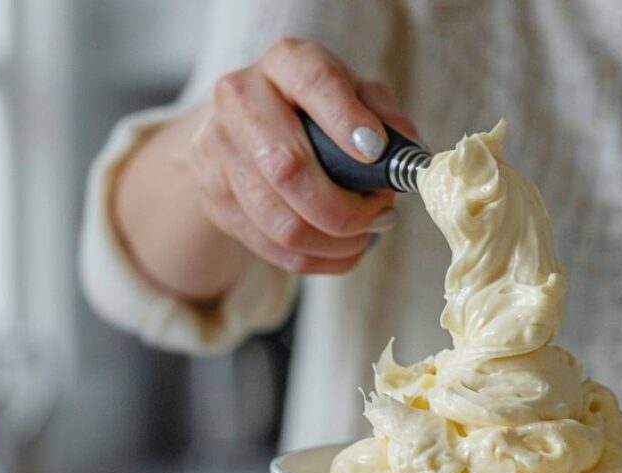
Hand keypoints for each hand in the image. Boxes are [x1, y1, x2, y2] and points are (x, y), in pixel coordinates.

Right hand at [188, 38, 418, 278]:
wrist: (246, 130)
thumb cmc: (317, 113)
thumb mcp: (356, 97)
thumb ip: (385, 115)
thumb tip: (408, 149)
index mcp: (285, 63)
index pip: (312, 84)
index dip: (345, 120)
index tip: (376, 151)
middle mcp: (240, 98)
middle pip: (288, 170)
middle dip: (346, 209)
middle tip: (382, 216)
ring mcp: (216, 150)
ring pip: (280, 223)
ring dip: (335, 242)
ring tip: (366, 235)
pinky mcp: (213, 197)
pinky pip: (272, 248)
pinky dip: (319, 260)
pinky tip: (343, 250)